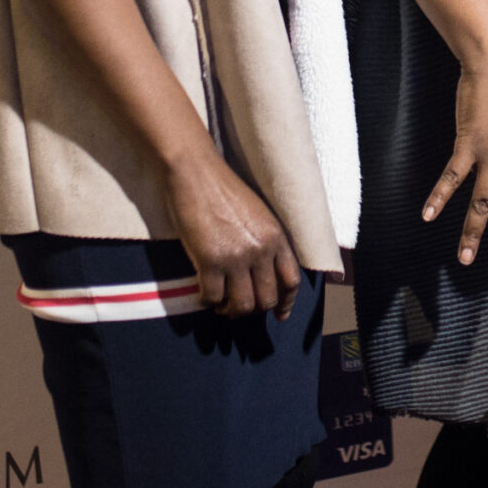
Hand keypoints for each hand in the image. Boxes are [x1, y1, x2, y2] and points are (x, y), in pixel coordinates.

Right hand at [164, 152, 304, 319]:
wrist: (196, 174)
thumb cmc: (224, 190)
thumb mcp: (259, 214)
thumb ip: (266, 241)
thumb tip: (263, 271)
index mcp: (277, 237)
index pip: (291, 281)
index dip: (286, 303)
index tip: (279, 314)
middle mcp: (261, 250)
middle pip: (266, 299)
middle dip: (252, 309)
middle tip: (237, 306)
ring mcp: (235, 258)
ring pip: (241, 306)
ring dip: (230, 310)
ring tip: (221, 305)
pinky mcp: (209, 261)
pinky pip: (212, 298)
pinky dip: (208, 302)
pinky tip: (204, 295)